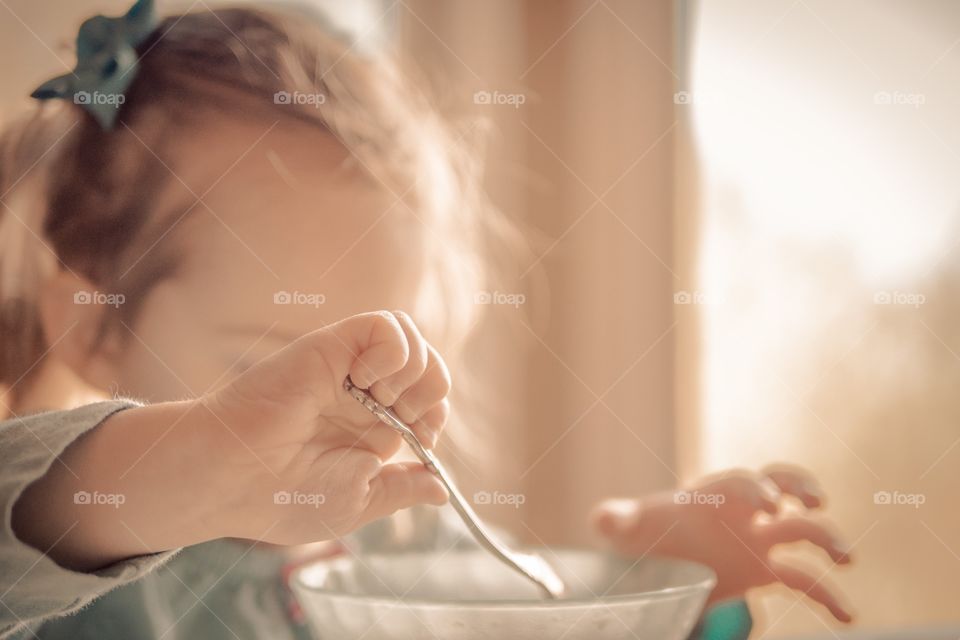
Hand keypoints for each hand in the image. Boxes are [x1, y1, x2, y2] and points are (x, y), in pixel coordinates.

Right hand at [13, 311, 451, 569]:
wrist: (235, 477)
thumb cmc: (284, 496)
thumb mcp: (357, 503)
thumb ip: (401, 490)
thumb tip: (443, 491)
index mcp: (370, 430)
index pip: (430, 402)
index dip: (435, 416)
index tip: (419, 439)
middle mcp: (363, 394)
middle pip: (429, 366)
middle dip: (431, 394)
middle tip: (398, 419)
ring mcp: (348, 366)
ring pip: (412, 338)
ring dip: (415, 372)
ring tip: (378, 399)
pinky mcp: (332, 345)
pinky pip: (386, 325)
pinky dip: (395, 351)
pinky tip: (367, 380)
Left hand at [591, 465, 852, 622]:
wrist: (654, 556)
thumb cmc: (643, 533)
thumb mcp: (625, 527)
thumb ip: (615, 518)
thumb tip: (604, 518)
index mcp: (712, 496)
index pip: (741, 481)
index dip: (758, 487)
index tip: (772, 503)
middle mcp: (742, 514)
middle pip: (783, 488)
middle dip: (802, 490)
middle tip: (816, 504)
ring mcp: (758, 543)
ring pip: (804, 532)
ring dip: (828, 539)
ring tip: (846, 557)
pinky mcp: (765, 573)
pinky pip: (805, 581)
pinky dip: (829, 597)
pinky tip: (848, 616)